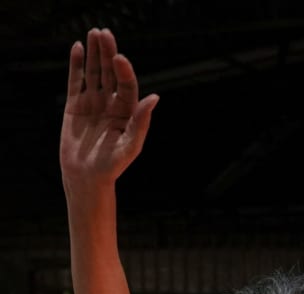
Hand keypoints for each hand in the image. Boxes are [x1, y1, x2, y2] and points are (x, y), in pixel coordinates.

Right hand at [60, 28, 158, 189]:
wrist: (87, 177)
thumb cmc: (113, 165)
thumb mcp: (131, 144)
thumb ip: (142, 121)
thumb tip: (155, 97)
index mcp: (127, 113)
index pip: (127, 85)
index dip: (124, 70)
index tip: (119, 57)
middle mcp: (111, 104)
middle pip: (110, 73)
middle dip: (108, 53)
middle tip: (105, 33)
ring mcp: (93, 103)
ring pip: (94, 72)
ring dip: (94, 53)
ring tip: (94, 33)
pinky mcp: (75, 104)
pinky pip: (76, 80)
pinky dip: (77, 64)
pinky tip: (79, 47)